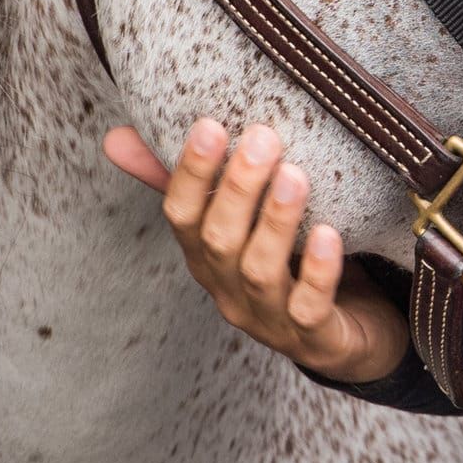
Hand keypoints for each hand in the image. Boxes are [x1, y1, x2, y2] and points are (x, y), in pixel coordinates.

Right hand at [105, 119, 411, 384]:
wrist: (346, 335)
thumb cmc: (288, 266)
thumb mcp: (239, 221)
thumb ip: (193, 181)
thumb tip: (116, 138)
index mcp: (206, 257)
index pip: (182, 216)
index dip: (191, 173)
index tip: (210, 124)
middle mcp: (229, 290)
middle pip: (220, 241)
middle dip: (238, 188)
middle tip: (262, 138)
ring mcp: (270, 318)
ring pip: (261, 272)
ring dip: (274, 222)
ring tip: (294, 175)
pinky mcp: (315, 339)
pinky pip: (310, 309)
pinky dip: (318, 272)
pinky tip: (328, 234)